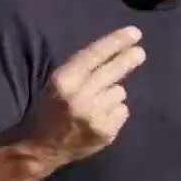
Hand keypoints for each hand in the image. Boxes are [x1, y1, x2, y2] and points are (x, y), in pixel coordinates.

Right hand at [21, 25, 144, 165]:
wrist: (40, 148)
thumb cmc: (48, 110)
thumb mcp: (57, 84)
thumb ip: (83, 72)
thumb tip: (117, 56)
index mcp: (64, 81)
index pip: (94, 55)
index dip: (116, 42)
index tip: (134, 33)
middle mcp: (80, 96)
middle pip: (113, 71)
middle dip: (128, 59)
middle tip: (140, 52)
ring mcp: (95, 116)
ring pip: (120, 93)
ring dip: (113, 95)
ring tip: (96, 104)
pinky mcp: (106, 132)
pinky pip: (122, 111)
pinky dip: (114, 112)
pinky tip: (99, 118)